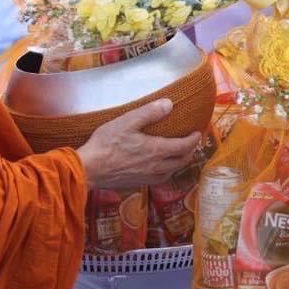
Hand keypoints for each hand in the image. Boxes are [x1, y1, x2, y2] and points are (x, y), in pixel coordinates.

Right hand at [75, 99, 201, 189]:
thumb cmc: (107, 144)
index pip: (185, 146)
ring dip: (180, 162)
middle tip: (192, 142)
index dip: (194, 139)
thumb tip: (169, 104)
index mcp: (157, 150)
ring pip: (173, 171)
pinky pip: (161, 178)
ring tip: (180, 154)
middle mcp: (157, 167)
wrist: (90, 169)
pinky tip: (161, 166)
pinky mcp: (139, 183)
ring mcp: (148, 177)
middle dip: (191, 151)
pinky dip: (168, 170)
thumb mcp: (127, 122)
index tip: (198, 132)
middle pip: (182, 161)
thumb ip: (149, 113)